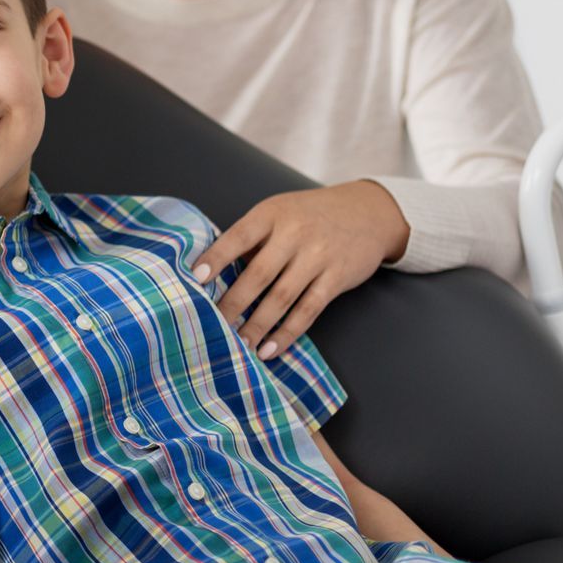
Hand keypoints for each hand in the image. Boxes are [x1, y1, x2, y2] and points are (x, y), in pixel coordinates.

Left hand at [194, 181, 409, 361]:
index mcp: (271, 215)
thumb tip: (214, 275)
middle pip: (258, 274)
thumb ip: (251, 239)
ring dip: (257, 325)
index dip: (216, 257)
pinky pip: (308, 310)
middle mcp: (294, 234)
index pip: (238, 237)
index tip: (195, 278)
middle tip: (210, 326)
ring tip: (238, 345)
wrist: (368, 212)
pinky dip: (286, 333)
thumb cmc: (309, 216)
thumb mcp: (278, 213)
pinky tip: (269, 349)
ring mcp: (318, 257)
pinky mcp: (336, 278)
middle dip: (232, 303)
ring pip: (281, 297)